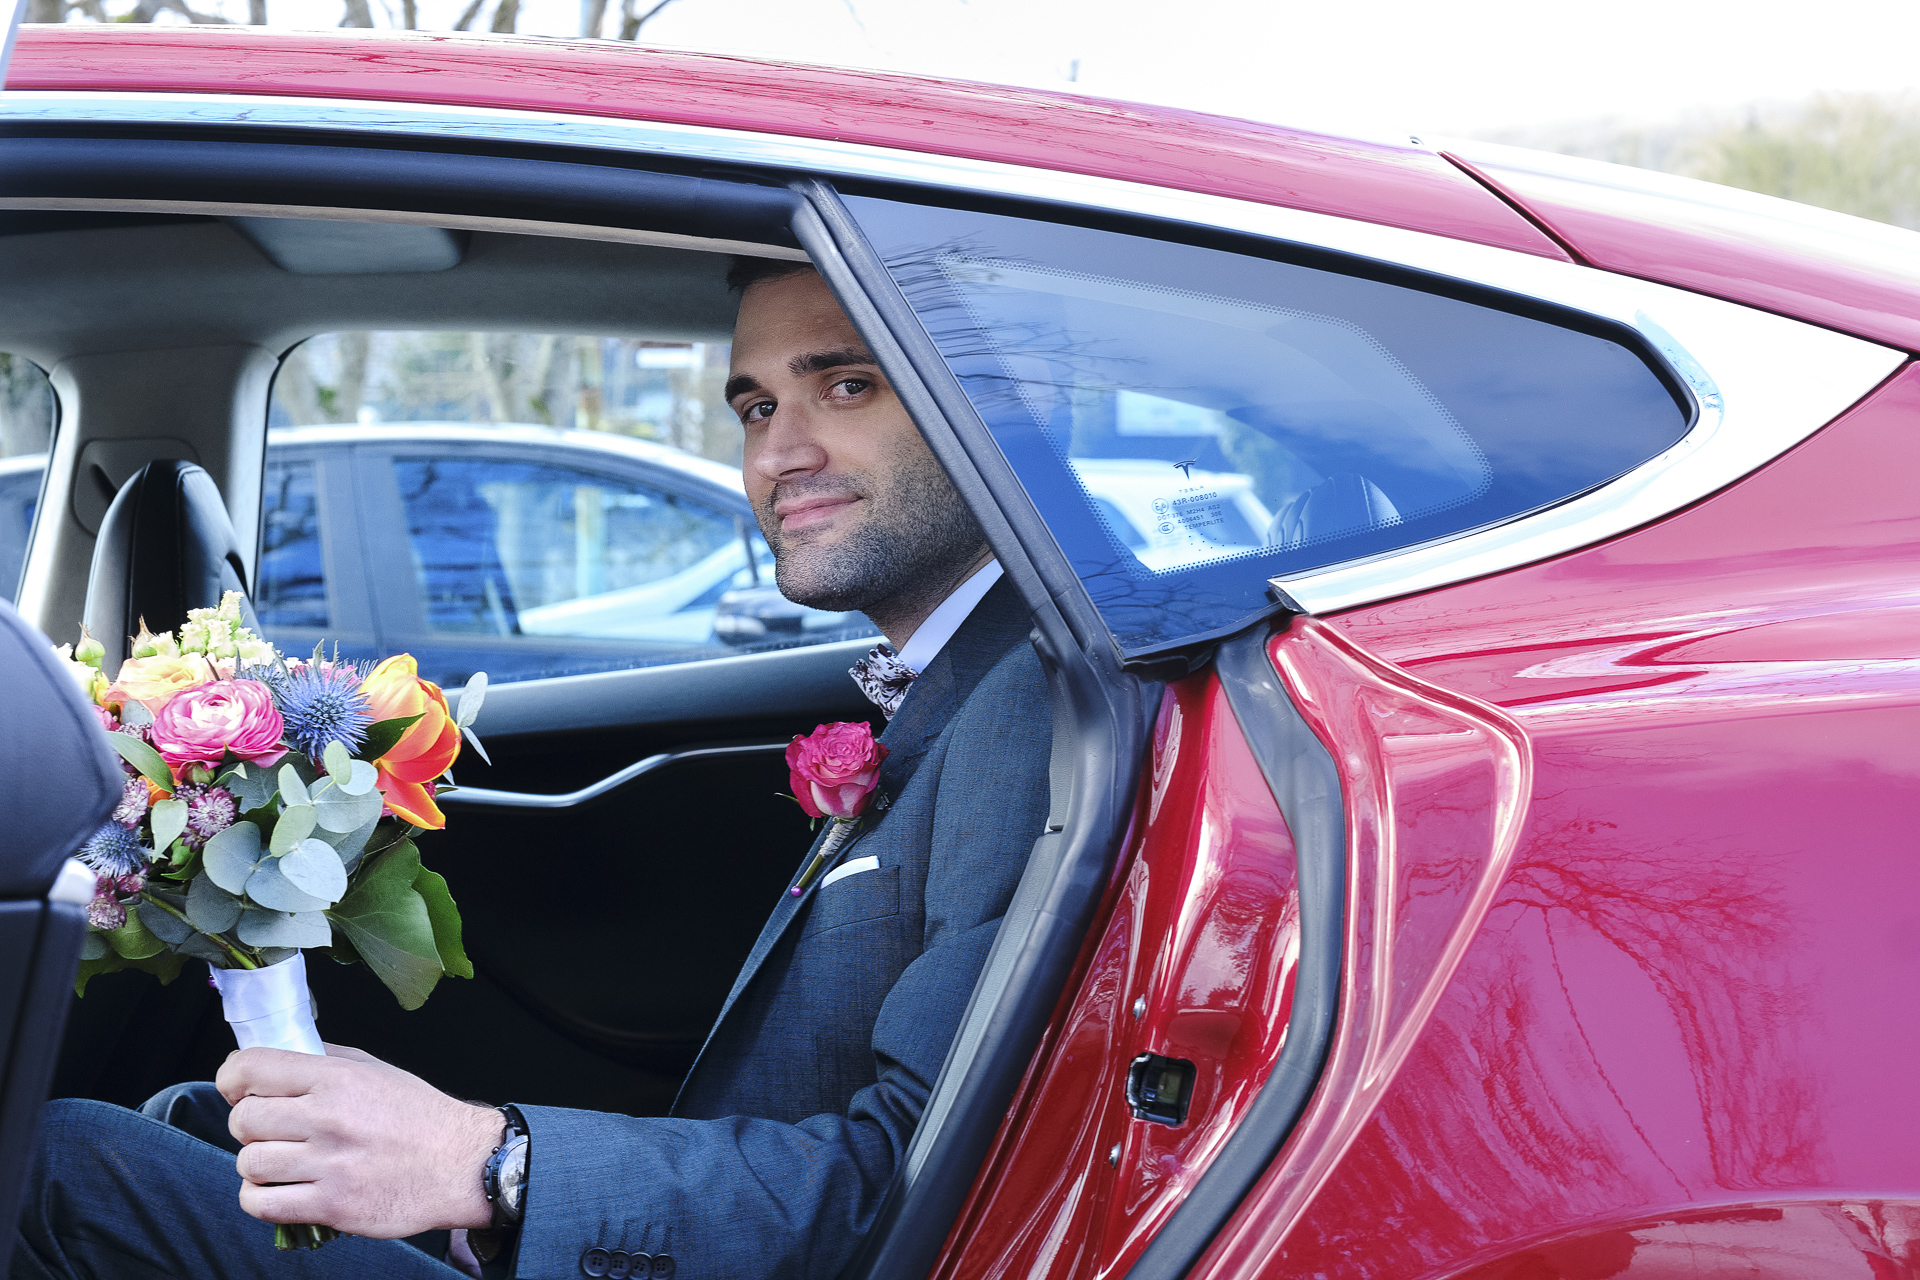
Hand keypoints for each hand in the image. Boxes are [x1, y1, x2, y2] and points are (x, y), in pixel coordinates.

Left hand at [216, 1043, 503, 1237]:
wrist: (463, 1165)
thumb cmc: (421, 1116)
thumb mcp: (378, 1071)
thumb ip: (326, 1062)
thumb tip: (277, 1060)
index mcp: (339, 1079)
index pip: (251, 1068)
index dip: (234, 1079)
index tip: (239, 1089)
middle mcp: (329, 1118)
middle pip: (242, 1120)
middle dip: (251, 1125)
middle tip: (274, 1130)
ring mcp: (329, 1165)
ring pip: (249, 1163)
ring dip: (259, 1165)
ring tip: (284, 1163)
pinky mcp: (332, 1206)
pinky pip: (261, 1204)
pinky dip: (262, 1198)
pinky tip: (283, 1190)